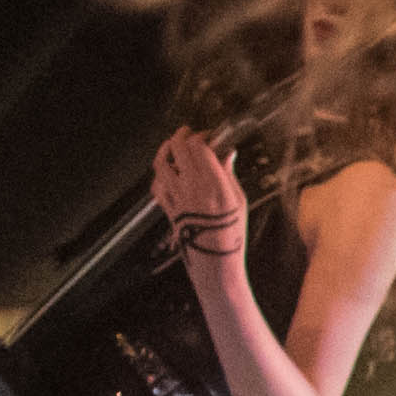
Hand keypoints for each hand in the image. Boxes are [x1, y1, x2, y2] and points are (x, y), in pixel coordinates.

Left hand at [153, 125, 244, 255]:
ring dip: (165, 150)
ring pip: (161, 164)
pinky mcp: (168, 209)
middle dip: (182, 135)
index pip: (199, 147)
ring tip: (172, 146)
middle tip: (188, 133)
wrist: (216, 262)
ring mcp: (177, 197)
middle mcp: (193, 187)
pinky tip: (166, 173)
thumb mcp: (239, 200)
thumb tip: (227, 153)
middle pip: (177, 149)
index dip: (203, 136)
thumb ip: (229, 174)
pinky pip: (156, 186)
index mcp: (214, 184)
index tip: (209, 136)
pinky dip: (159, 175)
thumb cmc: (232, 234)